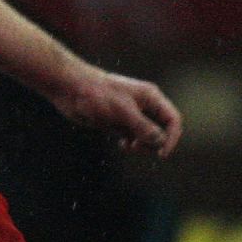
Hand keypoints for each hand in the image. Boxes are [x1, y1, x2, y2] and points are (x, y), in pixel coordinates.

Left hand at [52, 71, 181, 157]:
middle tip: (137, 147)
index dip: (172, 138)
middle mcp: (143, 105)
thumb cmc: (96, 94)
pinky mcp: (116, 121)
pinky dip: (130, 143)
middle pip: (162, 130)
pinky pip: (131, 136)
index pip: (173, 120)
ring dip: (141, 145)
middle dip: (154, 142)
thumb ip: (143, 127)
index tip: (161, 153)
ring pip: (146, 135)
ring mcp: (129, 114)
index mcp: (150, 97)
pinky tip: (122, 145)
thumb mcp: (123, 111)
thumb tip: (160, 142)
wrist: (69, 88)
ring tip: (129, 146)